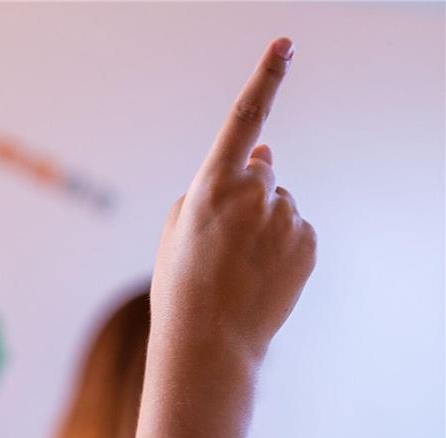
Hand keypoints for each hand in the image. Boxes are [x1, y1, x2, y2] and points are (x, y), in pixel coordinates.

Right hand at [150, 37, 315, 364]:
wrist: (208, 342)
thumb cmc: (181, 285)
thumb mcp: (179, 227)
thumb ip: (216, 181)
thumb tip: (266, 152)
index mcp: (210, 186)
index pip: (243, 119)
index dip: (265, 77)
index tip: (285, 45)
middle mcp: (252, 195)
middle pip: (261, 172)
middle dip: (248, 192)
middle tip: (224, 239)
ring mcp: (284, 219)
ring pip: (279, 204)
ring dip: (263, 223)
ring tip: (239, 265)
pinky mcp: (306, 243)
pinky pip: (296, 229)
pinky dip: (282, 245)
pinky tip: (260, 274)